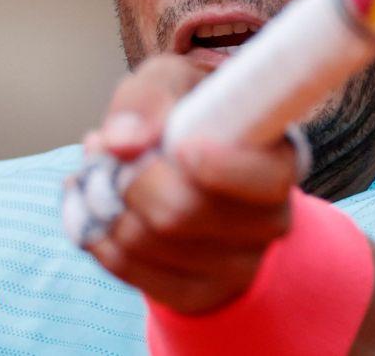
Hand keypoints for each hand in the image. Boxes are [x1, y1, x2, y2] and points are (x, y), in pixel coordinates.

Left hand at [81, 55, 300, 313]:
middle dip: (130, 178)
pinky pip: (129, 271)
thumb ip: (147, 98)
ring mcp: (237, 265)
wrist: (184, 166)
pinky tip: (94, 206)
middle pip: (181, 212)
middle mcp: (270, 219)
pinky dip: (97, 235)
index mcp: (280, 160)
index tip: (181, 147)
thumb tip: (121, 142)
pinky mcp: (199, 292)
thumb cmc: (187, 112)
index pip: (264, 178)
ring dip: (104, 203)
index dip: (219, 167)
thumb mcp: (170, 81)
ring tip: (100, 170)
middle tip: (107, 147)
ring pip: (146, 243)